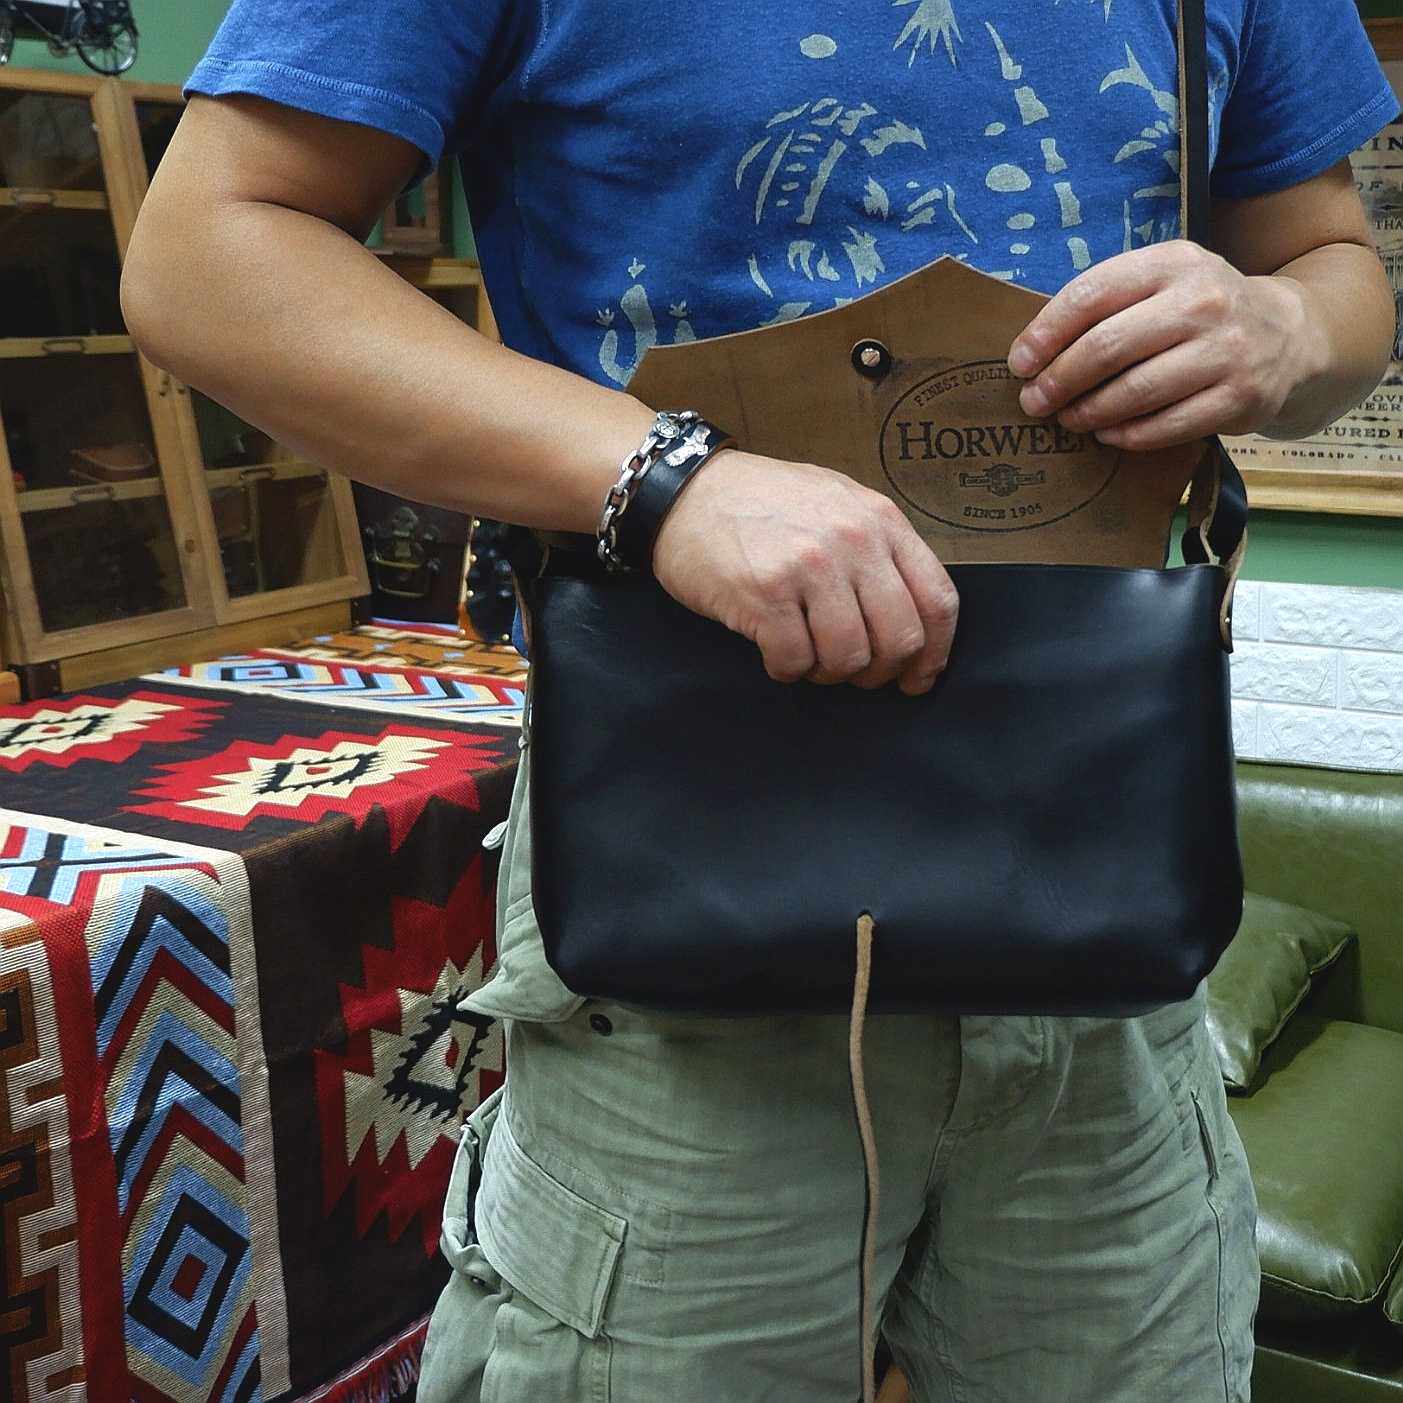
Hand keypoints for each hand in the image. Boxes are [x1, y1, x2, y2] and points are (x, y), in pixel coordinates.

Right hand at [651, 449, 958, 694]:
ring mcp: (809, 567)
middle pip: (900, 640)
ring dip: (827, 672)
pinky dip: (786, 669)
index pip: (937, 600)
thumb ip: (876, 548)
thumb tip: (909, 617)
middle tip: (853, 674)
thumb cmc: (760, 503)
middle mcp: (853, 541)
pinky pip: (795, 661)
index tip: (918, 677)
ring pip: (848, 658)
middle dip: (879, 672)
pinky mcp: (764, 593)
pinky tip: (773, 651)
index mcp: (880, 520)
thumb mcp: (836, 503)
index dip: (934, 653)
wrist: (685, 489)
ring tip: (806, 655)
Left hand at [1006, 241, 1320, 450]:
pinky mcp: (1239, 398)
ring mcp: (1226, 351)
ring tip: (1067, 418)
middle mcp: (1203, 301)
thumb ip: (1105, 304)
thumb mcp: (1160, 283)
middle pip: (1106, 348)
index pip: (1091, 295)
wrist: (1287, 334)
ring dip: (1088, 412)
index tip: (1019, 363)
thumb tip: (1032, 354)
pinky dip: (1126, 434)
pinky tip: (1106, 433)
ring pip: (1134, 392)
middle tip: (1034, 402)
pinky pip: (1165, 426)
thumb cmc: (1196, 312)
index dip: (1046, 333)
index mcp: (1172, 262)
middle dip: (1058, 381)